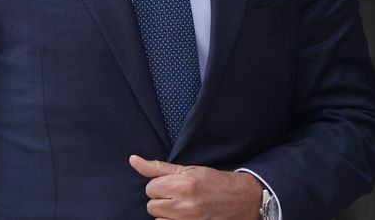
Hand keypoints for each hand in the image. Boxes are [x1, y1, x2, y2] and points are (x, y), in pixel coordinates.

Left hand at [129, 154, 262, 219]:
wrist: (241, 199)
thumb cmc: (213, 181)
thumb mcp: (188, 169)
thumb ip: (158, 168)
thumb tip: (133, 160)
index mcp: (184, 185)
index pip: (150, 188)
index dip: (158, 185)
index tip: (170, 184)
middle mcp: (186, 206)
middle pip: (152, 206)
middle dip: (161, 200)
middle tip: (177, 196)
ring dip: (165, 214)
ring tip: (181, 207)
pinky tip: (183, 216)